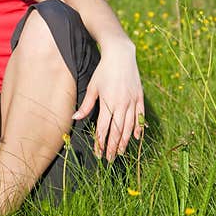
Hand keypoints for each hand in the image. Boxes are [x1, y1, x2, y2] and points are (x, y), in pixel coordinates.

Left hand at [72, 39, 143, 161]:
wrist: (120, 55)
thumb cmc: (103, 71)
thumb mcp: (92, 87)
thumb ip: (86, 105)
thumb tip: (75, 117)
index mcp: (108, 103)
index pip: (104, 128)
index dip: (101, 143)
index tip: (99, 153)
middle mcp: (121, 104)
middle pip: (117, 131)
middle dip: (113, 147)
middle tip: (110, 159)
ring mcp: (132, 101)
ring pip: (129, 126)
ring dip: (124, 141)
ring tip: (120, 152)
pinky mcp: (139, 97)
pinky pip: (140, 116)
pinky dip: (139, 128)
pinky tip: (136, 137)